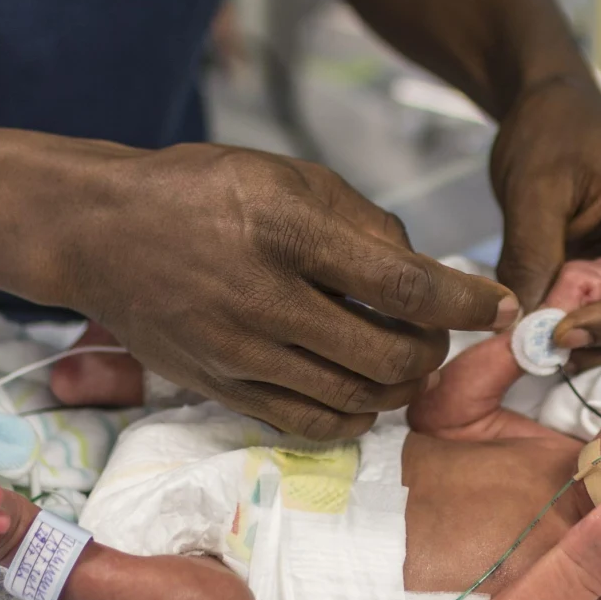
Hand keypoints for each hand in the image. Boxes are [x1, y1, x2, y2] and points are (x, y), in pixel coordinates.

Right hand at [58, 145, 518, 439]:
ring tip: (402, 362)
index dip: (464, 303)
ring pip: (357, 399)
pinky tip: (363, 396)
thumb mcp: (286, 175)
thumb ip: (363, 222)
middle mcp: (265, 300)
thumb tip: (427, 274)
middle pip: (389, 357)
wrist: (101, 233)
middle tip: (436, 333)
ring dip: (400, 388)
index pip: (403, 285)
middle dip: (434, 351)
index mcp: (287, 231)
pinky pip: (309, 424)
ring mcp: (241, 354)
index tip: (499, 307)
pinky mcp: (223, 388)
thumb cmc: (201, 192)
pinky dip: (355, 417)